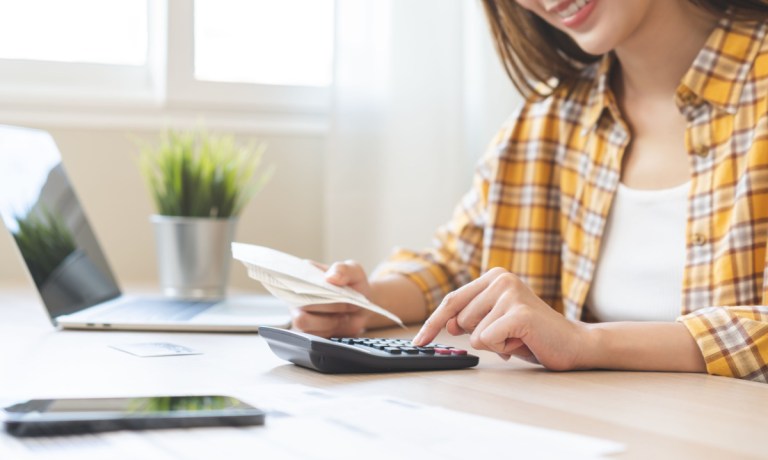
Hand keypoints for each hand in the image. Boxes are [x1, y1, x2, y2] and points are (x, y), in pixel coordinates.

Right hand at [289, 260, 372, 337]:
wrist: (362, 308)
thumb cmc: (354, 286)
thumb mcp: (354, 272)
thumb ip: (343, 270)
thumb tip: (331, 277)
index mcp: (306, 275)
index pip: (294, 278)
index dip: (309, 286)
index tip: (330, 289)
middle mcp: (298, 294)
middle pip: (302, 302)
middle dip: (330, 305)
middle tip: (348, 304)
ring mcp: (300, 313)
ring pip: (303, 321)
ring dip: (328, 321)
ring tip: (343, 315)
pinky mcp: (306, 330)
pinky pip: (311, 335)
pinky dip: (329, 331)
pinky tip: (339, 323)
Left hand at [412, 268, 590, 370]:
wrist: (574, 343)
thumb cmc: (531, 334)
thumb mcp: (494, 322)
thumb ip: (469, 318)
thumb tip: (444, 323)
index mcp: (493, 277)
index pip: (451, 301)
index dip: (432, 323)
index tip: (418, 341)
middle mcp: (500, 279)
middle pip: (459, 320)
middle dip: (478, 336)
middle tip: (507, 334)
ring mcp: (510, 293)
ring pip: (473, 333)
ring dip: (494, 344)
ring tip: (517, 337)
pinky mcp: (518, 312)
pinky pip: (487, 340)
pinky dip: (503, 348)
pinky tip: (523, 341)